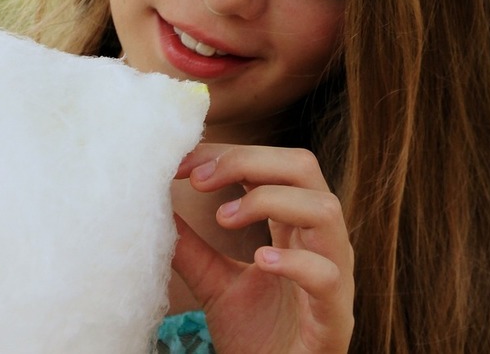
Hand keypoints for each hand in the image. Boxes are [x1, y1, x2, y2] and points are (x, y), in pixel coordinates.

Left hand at [172, 143, 354, 352]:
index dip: (230, 154)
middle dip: (249, 161)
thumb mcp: (215, 283)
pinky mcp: (334, 317)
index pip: (274, 165)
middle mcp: (321, 241)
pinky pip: (327, 275)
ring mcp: (334, 275)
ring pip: (325, 209)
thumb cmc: (257, 337)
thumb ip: (192, 248)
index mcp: (297, 226)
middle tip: (199, 179)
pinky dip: (296, 261)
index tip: (182, 163)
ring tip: (224, 219)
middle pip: (304, 168)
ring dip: (270, 200)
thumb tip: (155, 208)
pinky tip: (262, 259)